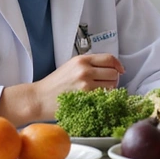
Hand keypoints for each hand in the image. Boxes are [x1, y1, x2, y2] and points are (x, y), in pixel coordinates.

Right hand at [0, 53, 124, 123]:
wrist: (39, 98)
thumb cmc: (54, 84)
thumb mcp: (71, 66)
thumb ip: (89, 64)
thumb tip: (110, 68)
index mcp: (81, 60)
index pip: (109, 59)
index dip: (118, 65)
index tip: (120, 70)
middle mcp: (85, 70)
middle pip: (113, 73)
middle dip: (113, 79)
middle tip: (105, 84)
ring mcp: (86, 85)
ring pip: (111, 86)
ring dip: (109, 90)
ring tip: (98, 92)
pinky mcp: (85, 98)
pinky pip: (104, 97)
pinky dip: (104, 99)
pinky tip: (96, 99)